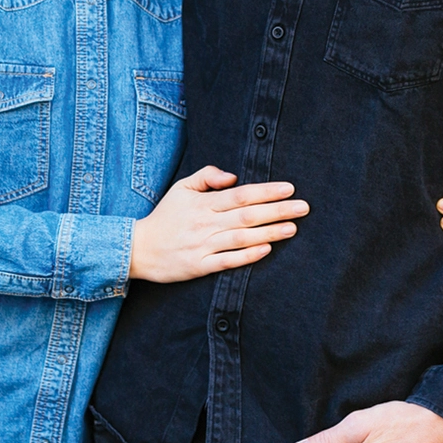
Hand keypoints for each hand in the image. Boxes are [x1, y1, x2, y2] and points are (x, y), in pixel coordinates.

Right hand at [130, 166, 308, 281]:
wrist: (139, 248)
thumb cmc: (165, 216)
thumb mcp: (182, 187)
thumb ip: (207, 176)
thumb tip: (233, 176)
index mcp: (203, 203)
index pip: (241, 194)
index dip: (266, 191)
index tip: (290, 188)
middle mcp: (206, 223)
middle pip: (247, 215)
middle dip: (277, 210)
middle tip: (304, 207)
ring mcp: (203, 246)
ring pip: (242, 238)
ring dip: (269, 232)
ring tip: (292, 228)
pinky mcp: (200, 266)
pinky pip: (227, 261)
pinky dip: (247, 256)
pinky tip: (266, 250)